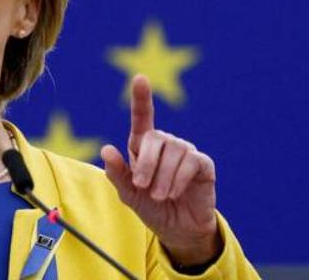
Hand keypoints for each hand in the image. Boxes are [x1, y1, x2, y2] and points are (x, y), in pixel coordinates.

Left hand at [100, 74, 220, 266]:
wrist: (177, 229)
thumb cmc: (151, 207)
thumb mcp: (128, 194)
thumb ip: (117, 173)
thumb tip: (105, 149)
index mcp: (143, 147)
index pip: (142, 117)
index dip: (141, 97)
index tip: (140, 77)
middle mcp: (166, 144)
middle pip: (155, 138)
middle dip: (145, 164)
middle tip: (142, 187)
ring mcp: (185, 152)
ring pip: (173, 151)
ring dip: (162, 177)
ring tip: (159, 196)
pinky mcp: (202, 164)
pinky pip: (190, 162)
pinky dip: (178, 180)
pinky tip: (174, 193)